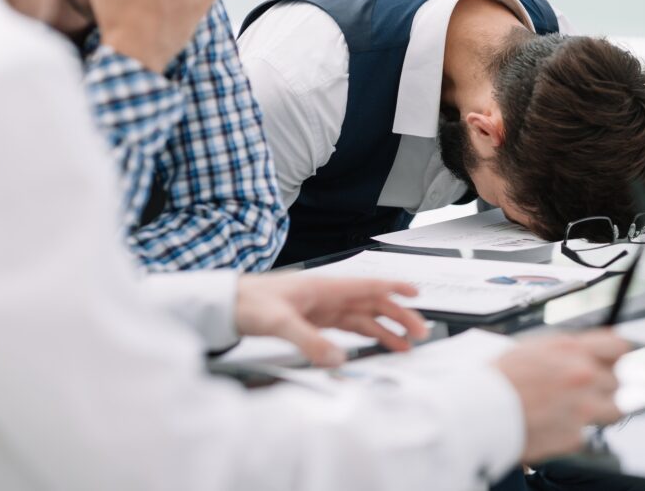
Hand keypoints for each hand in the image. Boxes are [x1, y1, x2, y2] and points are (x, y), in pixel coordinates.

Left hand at [234, 274, 428, 367]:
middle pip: (372, 305)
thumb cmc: (248, 302)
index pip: (368, 286)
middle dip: (398, 317)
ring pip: (363, 319)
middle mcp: (328, 296)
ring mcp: (322, 310)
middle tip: (419, 333)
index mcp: (325, 287)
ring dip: (385, 330)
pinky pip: (347, 330)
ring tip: (405, 346)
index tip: (416, 295)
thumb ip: (309, 341)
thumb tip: (338, 359)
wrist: (224, 305)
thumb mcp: (278, 322)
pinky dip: (364, 338)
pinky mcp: (314, 322)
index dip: (395, 289)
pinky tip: (374, 347)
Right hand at [494, 330, 630, 463]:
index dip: (618, 355)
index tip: (615, 362)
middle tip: (581, 390)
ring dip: (598, 409)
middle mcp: (582, 376)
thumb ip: (568, 346)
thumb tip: (596, 345)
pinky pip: (586, 433)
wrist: (478, 410)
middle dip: (602, 385)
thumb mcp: (533, 346)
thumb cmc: (499, 378)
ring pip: (613, 408)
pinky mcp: (574, 436)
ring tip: (572, 409)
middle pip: (617, 380)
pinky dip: (572, 431)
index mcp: (572, 349)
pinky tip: (551, 424)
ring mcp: (582, 407)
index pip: (619, 347)